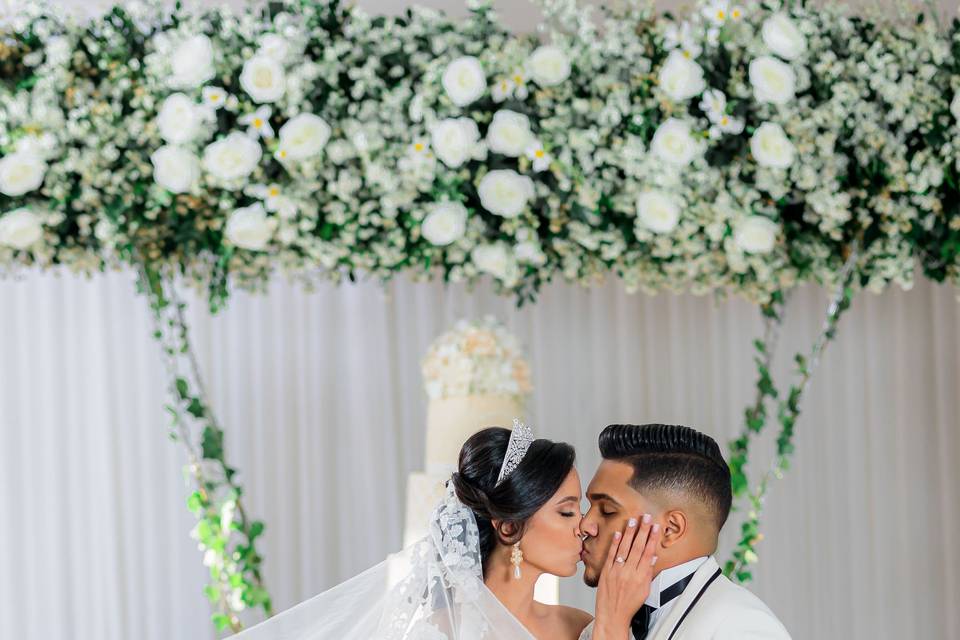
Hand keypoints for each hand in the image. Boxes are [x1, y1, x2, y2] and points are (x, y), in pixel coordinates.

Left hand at [591, 514, 661, 639]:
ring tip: (633, 520)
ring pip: (624, 548)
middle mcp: (629, 573)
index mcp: (640, 577)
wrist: (612, 615)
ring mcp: (616, 571)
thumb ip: (648, 573)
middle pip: (637, 547)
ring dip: (629, 533)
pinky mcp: (606, 571)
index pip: (648, 553)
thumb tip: (652, 557)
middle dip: (643, 531)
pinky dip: (615, 543)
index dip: (652, 539)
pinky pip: (611, 554)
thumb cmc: (628, 605)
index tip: (655, 527)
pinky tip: (618, 533)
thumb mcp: (644, 591)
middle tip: (646, 517)